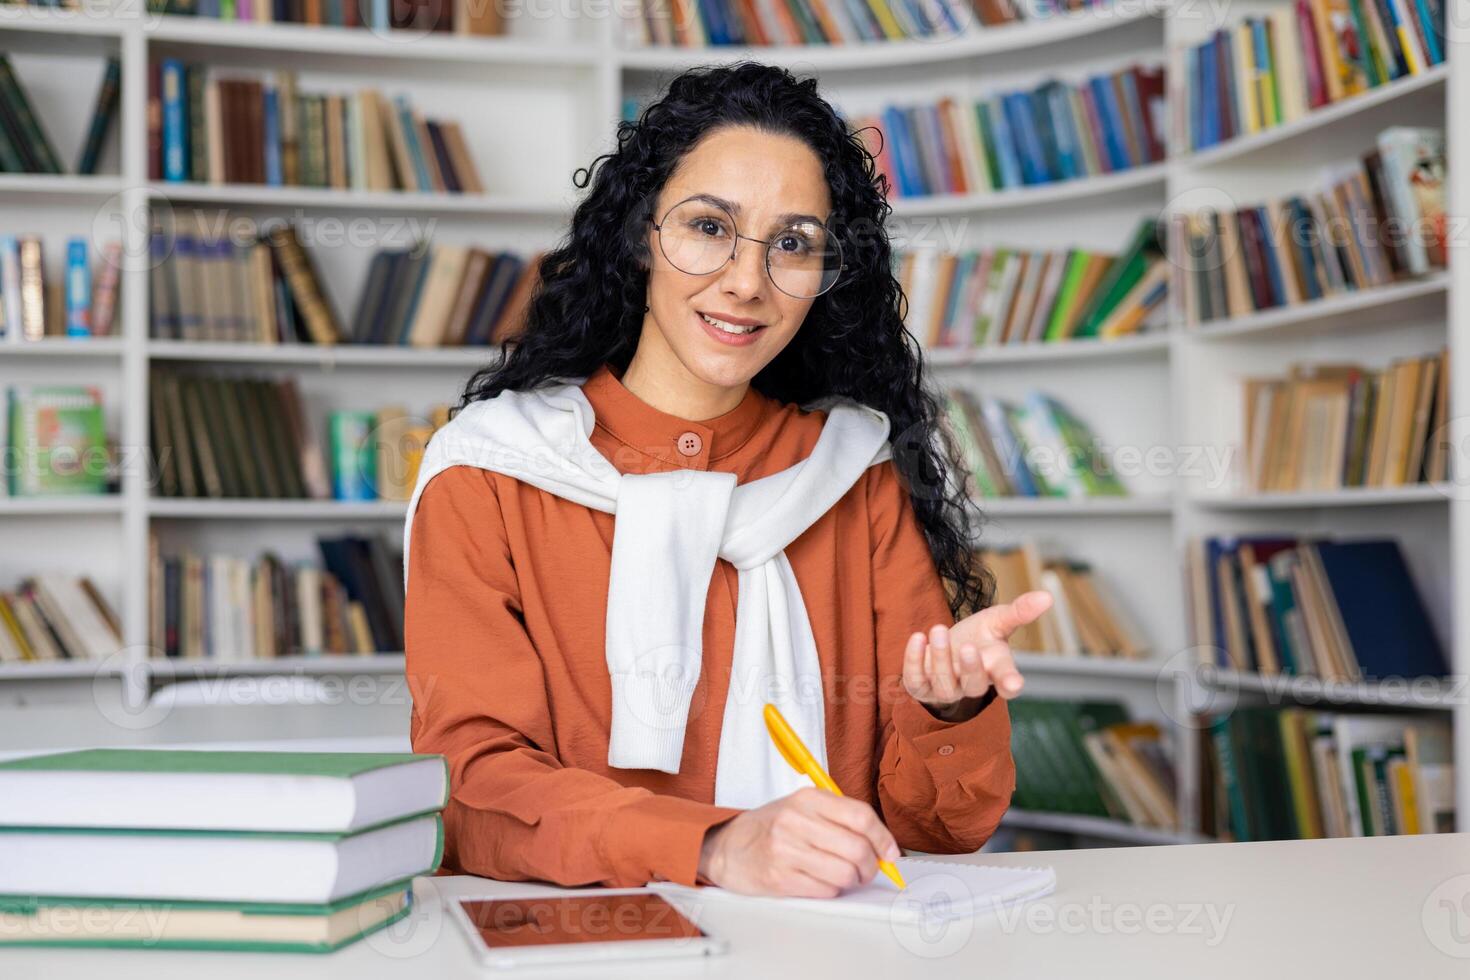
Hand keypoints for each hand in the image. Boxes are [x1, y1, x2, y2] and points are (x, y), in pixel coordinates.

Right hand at [696, 787, 899, 897]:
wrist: (728, 847)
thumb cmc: (772, 828)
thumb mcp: (803, 808)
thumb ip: (840, 819)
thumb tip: (883, 846)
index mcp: (807, 798)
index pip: (860, 816)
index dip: (883, 838)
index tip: (891, 853)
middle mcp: (796, 820)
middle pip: (856, 848)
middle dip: (871, 866)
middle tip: (867, 870)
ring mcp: (785, 850)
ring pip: (844, 873)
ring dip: (851, 880)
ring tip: (843, 876)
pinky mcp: (779, 878)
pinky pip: (825, 890)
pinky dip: (831, 890)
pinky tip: (821, 881)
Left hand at [902, 590, 1052, 718]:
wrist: (945, 646)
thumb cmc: (977, 636)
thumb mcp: (997, 621)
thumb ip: (1019, 612)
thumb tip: (1047, 597)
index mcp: (995, 670)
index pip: (1007, 683)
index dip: (1010, 684)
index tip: (1013, 684)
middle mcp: (971, 684)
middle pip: (974, 685)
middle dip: (970, 667)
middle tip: (968, 646)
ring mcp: (946, 689)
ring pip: (945, 684)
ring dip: (940, 657)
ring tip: (938, 629)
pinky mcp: (921, 686)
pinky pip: (915, 681)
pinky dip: (914, 660)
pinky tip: (917, 638)